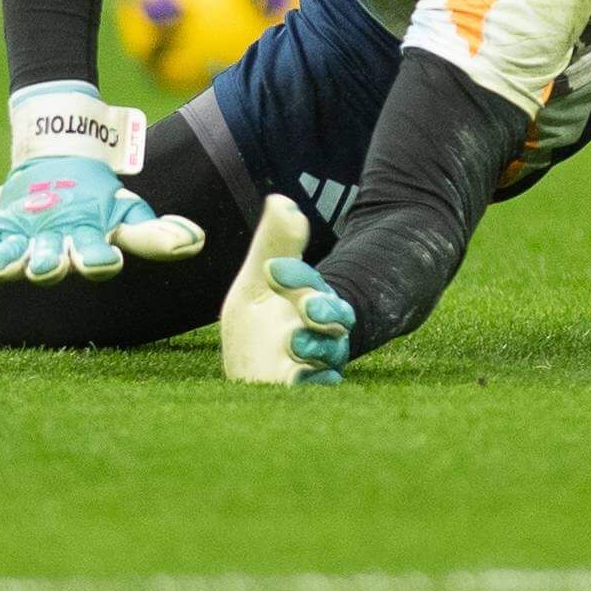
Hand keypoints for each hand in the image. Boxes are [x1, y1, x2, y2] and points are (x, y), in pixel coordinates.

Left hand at [0, 156, 203, 284]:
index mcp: (92, 247)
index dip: (98, 260)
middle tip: (43, 270)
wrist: (62, 166)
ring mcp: (25, 244)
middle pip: (51, 262)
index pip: (98, 257)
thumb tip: (196, 244)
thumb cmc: (100, 198)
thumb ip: (157, 233)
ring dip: (0, 265)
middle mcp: (57, 253)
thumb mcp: (128, 210)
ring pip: (13, 259)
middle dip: (46, 265)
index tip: (102, 263)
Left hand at [221, 194, 354, 384]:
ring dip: (317, 346)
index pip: (308, 281)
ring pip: (330, 351)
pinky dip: (316, 384)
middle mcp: (320, 327)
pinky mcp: (307, 390)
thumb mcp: (258, 281)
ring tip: (296, 342)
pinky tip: (305, 380)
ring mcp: (317, 359)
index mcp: (308, 295)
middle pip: (333, 315)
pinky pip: (320, 388)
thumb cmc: (260, 321)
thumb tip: (281, 200)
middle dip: (322, 309)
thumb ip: (272, 244)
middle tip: (307, 306)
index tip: (272, 269)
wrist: (259, 369)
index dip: (295, 275)